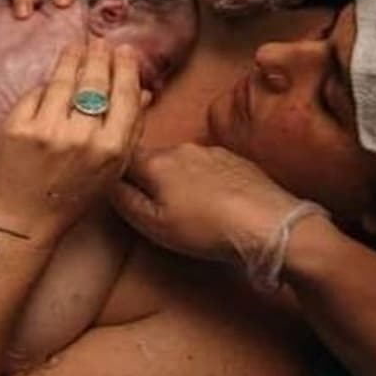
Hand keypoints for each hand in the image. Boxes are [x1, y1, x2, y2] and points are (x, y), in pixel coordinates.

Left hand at [0, 39, 144, 237]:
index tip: (124, 51)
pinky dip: (44, 86)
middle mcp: (81, 137)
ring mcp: (47, 131)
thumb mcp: (110, 169)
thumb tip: (144, 90)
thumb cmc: (70, 197)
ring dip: (72, 59)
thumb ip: (130, 130)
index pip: (124, 95)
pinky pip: (35, 94)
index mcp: (111, 149)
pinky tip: (50, 77)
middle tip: (100, 43)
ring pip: (63, 81)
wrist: (22, 221)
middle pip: (95, 82)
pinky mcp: (17, 128)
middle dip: (99, 57)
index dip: (125, 68)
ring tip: (77, 47)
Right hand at [109, 144, 308, 268]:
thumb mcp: (154, 225)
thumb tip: (106, 181)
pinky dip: (205, 180)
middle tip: (159, 206)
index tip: (121, 190)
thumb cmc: (205, 228)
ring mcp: (211, 151)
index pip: (122, 156)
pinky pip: (208, 165)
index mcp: (155, 162)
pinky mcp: (236, 159)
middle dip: (151, 177)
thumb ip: (124, 200)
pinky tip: (216, 202)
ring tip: (191, 207)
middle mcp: (180, 147)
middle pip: (153, 158)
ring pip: (182, 161)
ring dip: (180, 179)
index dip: (117, 172)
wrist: (269, 224)